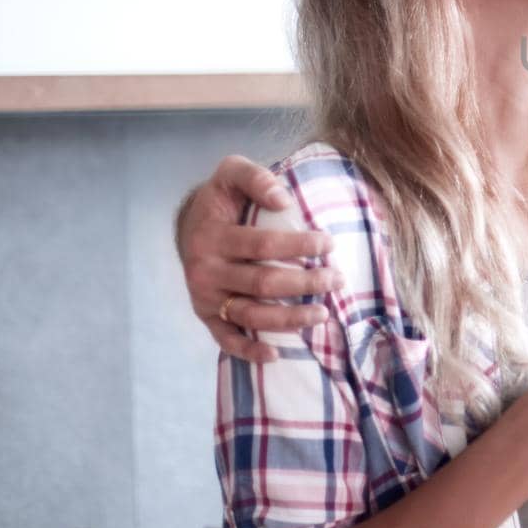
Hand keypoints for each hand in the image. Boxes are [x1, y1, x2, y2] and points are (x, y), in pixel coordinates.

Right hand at [179, 155, 340, 362]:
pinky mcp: (206, 316)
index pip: (262, 245)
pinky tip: (276, 355)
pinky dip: (249, 351)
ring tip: (323, 315)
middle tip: (338, 279)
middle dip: (304, 284)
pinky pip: (226, 339)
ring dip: (288, 319)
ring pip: (250, 315)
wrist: (189, 225)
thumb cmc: (222, 198)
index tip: (330, 243)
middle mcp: (205, 271)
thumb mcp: (232, 173)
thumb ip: (255, 178)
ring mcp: (204, 297)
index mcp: (211, 236)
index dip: (299, 245)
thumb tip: (284, 200)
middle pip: (262, 283)